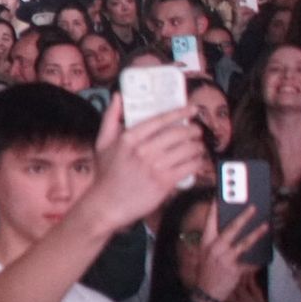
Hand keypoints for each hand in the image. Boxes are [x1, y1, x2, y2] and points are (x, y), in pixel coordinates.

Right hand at [81, 96, 206, 233]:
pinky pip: (190, 167)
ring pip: (188, 149)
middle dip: (192, 130)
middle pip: (179, 133)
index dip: (180, 112)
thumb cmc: (106, 174)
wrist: (107, 204)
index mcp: (129, 138)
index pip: (160, 120)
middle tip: (195, 131)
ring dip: (197, 147)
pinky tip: (195, 162)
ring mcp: (155, 167)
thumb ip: (111, 118)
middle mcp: (143, 150)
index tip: (191, 108)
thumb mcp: (102, 142)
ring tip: (196, 148)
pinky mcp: (164, 182)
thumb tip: (117, 97)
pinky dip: (197, 163)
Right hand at [195, 206, 267, 301]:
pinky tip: (263, 258)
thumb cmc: (207, 271)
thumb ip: (216, 242)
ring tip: (265, 226)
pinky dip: (256, 261)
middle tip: (252, 208)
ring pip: (243, 243)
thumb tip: (232, 230)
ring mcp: (224, 258)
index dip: (214, 208)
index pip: (209, 222)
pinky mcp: (234, 269)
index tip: (219, 196)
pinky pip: (248, 262)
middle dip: (242, 217)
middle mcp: (214, 248)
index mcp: (205, 242)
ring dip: (256, 234)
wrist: (206, 292)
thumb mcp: (206, 254)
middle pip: (230, 229)